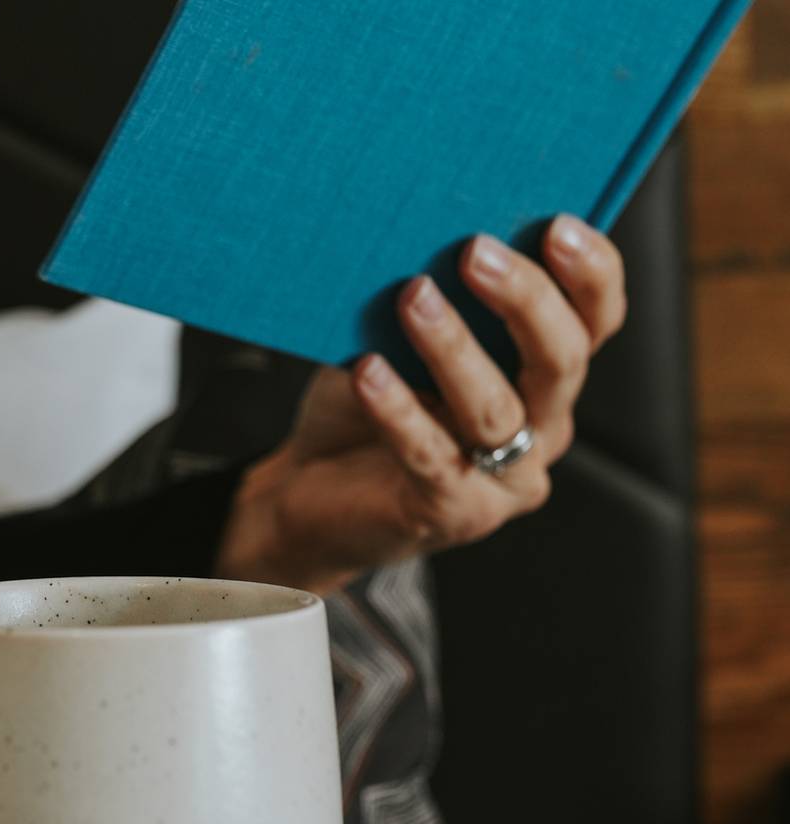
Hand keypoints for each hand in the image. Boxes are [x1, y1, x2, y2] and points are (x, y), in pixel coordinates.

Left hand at [217, 214, 626, 592]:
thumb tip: (419, 223)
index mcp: (545, 381)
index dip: (591, 274)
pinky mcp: (452, 513)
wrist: (314, 498)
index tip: (557, 224)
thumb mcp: (401, 341)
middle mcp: (541, 431)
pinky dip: (398, 409)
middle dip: (524, 299)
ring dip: (453, 347)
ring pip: (495, 408)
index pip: (596, 323)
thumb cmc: (365, 406)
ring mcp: (503, 481)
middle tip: (474, 251)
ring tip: (412, 297)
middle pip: (562, 360)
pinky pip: (430, 455)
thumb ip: (431, 296)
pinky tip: (367, 371)